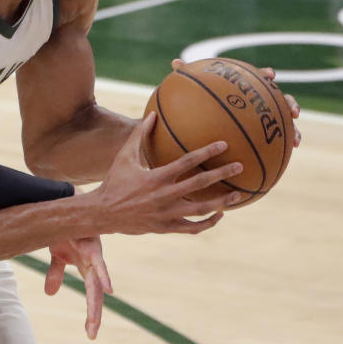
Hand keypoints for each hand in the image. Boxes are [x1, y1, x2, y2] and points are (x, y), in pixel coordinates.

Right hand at [45, 237, 111, 339]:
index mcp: (87, 266)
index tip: (91, 335)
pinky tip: (108, 289)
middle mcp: (94, 263)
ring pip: (96, 282)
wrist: (65, 202)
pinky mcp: (90, 245)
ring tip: (95, 319)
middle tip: (92, 334)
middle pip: (95, 294)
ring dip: (96, 302)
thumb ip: (56, 273)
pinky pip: (97, 263)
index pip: (92, 295)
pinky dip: (103, 276)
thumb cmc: (65, 227)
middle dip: (94, 314)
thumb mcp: (57, 254)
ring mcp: (93, 254)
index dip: (92, 314)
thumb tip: (51, 294)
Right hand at [93, 112, 242, 234]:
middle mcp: (164, 196)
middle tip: (239, 167)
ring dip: (221, 201)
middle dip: (222, 174)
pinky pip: (192, 228)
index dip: (206, 152)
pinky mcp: (166, 228)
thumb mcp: (124, 156)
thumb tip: (153, 114)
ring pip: (201, 209)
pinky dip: (208, 223)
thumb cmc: (115, 181)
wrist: (103, 212)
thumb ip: (139, 135)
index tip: (224, 145)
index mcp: (156, 177)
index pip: (187, 161)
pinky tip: (219, 215)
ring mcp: (166, 214)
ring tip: (238, 194)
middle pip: (199, 184)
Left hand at [171, 59, 301, 147]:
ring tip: (296, 139)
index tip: (269, 75)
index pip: (259, 77)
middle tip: (293, 110)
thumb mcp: (194, 92)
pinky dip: (288, 142)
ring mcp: (266, 118)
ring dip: (293, 128)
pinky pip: (280, 139)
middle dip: (288, 103)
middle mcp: (260, 101)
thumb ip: (188, 77)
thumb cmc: (201, 102)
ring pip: (285, 121)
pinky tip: (290, 151)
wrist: (209, 123)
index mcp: (247, 87)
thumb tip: (175, 62)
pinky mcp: (266, 134)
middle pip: (279, 98)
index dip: (266, 75)